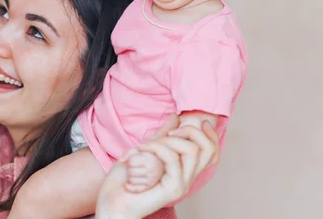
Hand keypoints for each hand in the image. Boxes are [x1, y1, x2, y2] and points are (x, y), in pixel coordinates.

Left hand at [95, 115, 219, 218]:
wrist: (111, 203)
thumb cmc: (125, 181)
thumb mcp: (145, 150)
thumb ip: (161, 136)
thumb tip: (175, 118)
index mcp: (184, 170)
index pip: (211, 153)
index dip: (210, 134)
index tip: (198, 121)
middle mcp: (187, 178)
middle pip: (208, 149)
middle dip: (190, 130)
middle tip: (168, 133)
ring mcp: (181, 185)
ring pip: (192, 150)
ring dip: (167, 140)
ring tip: (145, 145)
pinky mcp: (172, 189)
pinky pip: (172, 160)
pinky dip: (156, 148)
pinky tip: (139, 150)